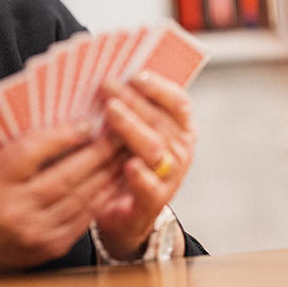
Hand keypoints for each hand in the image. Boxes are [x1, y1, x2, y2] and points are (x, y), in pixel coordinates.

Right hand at [0, 121, 119, 273]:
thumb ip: (18, 149)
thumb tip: (62, 122)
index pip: (29, 153)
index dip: (61, 136)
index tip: (87, 121)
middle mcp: (14, 210)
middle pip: (64, 176)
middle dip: (97, 151)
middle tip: (119, 130)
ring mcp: (35, 231)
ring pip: (81, 196)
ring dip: (108, 171)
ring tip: (125, 150)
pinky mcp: (53, 245)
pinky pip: (86, 215)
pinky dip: (105, 193)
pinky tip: (117, 177)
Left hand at [90, 71, 195, 259]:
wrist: (124, 212)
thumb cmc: (124, 159)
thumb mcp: (131, 130)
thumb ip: (128, 105)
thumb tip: (107, 74)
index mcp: (180, 128)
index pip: (178, 102)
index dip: (157, 87)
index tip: (134, 74)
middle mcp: (180, 151)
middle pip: (160, 120)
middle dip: (132, 100)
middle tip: (107, 85)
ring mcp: (171, 177)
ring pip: (154, 147)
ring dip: (131, 127)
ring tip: (110, 111)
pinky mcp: (154, 202)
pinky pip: (150, 186)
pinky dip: (141, 175)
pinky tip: (128, 165)